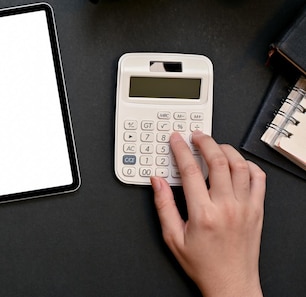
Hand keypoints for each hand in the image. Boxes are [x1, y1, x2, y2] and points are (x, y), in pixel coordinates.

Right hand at [151, 131, 265, 296]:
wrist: (231, 284)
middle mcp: (226, 207)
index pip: (190, 170)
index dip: (181, 150)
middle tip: (195, 135)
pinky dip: (248, 165)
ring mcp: (246, 207)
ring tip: (214, 145)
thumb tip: (157, 182)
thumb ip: (163, 206)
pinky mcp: (257, 210)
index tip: (176, 140)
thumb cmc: (203, 264)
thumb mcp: (172, 238)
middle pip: (217, 161)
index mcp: (203, 213)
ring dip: (225, 149)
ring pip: (239, 165)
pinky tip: (237, 163)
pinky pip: (259, 179)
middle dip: (204, 141)